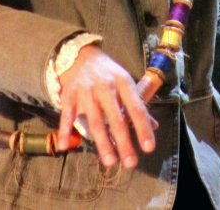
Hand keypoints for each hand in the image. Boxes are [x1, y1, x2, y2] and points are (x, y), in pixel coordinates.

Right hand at [56, 45, 157, 167]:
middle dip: (124, 142)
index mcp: (124, 83)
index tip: (149, 148)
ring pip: (95, 121)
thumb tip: (154, 126)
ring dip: (103, 143)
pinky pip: (67, 116)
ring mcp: (86, 92)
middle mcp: (106, 87)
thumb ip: (137, 105)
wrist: (82, 57)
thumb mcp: (126, 84)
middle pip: (116, 119)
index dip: (143, 128)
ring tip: (110, 161)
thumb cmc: (109, 74)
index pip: (136, 108)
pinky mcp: (70, 96)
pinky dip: (65, 131)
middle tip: (130, 163)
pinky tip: (65, 147)